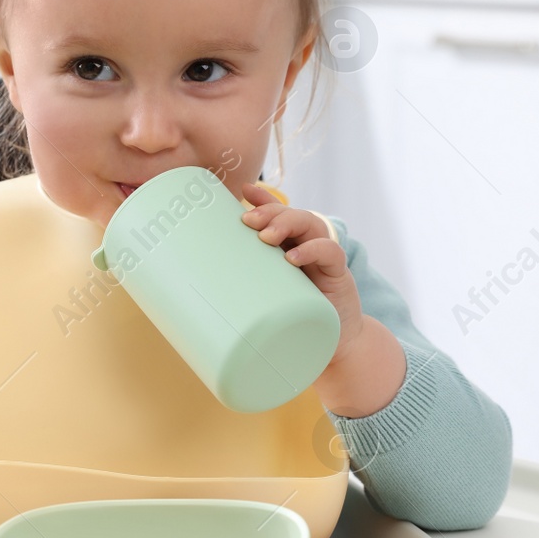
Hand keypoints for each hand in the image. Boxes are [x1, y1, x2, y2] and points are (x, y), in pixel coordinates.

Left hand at [240, 183, 364, 363]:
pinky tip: (293, 257)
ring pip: (310, 224)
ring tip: (267, 236)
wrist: (332, 346)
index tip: (242, 190)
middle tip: (248, 220)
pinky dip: (312, 250)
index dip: (263, 201)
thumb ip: (246, 289)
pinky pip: (330, 251)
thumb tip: (199, 294)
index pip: (277, 216)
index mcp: (287, 248)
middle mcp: (306, 247)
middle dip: (269, 212)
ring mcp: (323, 259)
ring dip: (287, 223)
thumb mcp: (266, 301)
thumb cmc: (292, 323)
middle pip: (291, 215)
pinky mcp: (338, 274)